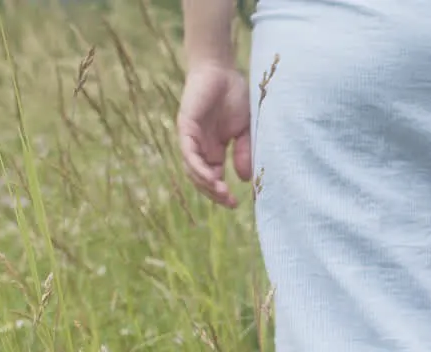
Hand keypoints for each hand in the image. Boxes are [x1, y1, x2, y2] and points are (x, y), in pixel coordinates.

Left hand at [176, 64, 251, 207]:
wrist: (222, 69)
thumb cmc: (234, 95)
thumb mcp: (245, 130)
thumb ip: (244, 152)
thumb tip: (245, 178)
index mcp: (213, 149)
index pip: (213, 177)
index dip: (221, 193)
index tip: (236, 204)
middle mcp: (200, 147)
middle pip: (201, 178)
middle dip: (214, 193)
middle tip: (229, 203)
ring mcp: (191, 138)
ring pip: (192, 169)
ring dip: (205, 184)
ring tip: (221, 193)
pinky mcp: (185, 127)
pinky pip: (188, 153)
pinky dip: (197, 168)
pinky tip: (210, 178)